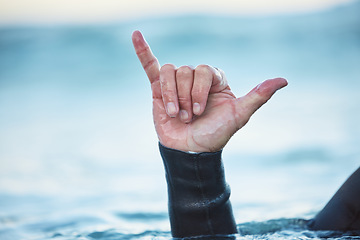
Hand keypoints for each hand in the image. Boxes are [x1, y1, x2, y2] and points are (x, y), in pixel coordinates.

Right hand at [132, 30, 287, 151]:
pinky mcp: (158, 89)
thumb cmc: (214, 135)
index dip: (200, 90)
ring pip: (170, 72)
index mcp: (215, 81)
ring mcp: (176, 83)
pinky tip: (136, 35)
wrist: (190, 151)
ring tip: (177, 114)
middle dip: (187, 97)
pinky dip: (143, 51)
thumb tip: (284, 80)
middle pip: (186, 71)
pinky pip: (151, 65)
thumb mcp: (238, 115)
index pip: (205, 70)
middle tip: (190, 117)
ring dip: (172, 95)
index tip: (201, 112)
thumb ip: (258, 96)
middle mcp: (196, 79)